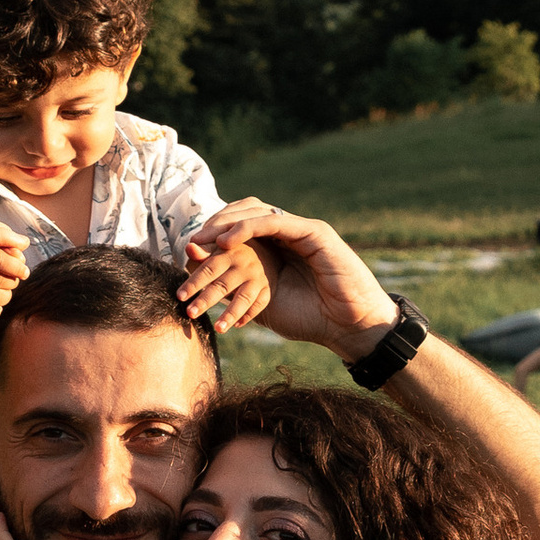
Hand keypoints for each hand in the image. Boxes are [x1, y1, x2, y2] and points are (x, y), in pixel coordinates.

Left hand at [180, 214, 272, 332]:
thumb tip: (189, 247)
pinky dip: (249, 315)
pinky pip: (259, 304)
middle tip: (190, 314)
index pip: (209, 269)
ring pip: (244, 298)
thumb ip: (202, 251)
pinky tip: (236, 326)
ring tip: (218, 329)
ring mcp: (257, 278)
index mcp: (229, 252)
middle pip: (223, 285)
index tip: (180, 296)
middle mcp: (245, 265)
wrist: (264, 250)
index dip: (194, 283)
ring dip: (230, 314)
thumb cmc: (230, 251)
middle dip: (206, 300)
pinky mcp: (266, 289)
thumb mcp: (217, 247)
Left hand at [194, 203, 398, 363]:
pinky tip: (226, 241)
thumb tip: (203, 280)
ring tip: (203, 241)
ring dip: (225, 223)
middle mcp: (289, 234)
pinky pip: (274, 221)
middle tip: (192, 243)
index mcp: (278, 248)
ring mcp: (302, 230)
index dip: (214, 233)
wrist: (350, 326)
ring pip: (256, 212)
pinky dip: (246, 227)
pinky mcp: (314, 232)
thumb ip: (236, 289)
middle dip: (214, 224)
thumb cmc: (312, 319)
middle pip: (245, 213)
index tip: (190, 251)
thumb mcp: (263, 303)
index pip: (240, 227)